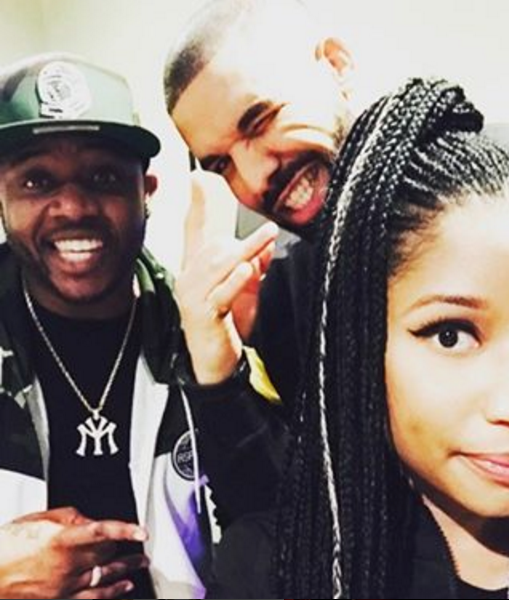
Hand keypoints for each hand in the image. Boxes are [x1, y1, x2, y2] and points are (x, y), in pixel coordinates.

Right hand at [0, 507, 148, 598]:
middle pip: (107, 553)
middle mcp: (66, 563)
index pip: (104, 531)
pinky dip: (111, 592)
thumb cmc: (9, 543)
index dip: (126, 531)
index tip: (141, 532)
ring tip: (141, 563)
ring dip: (126, 569)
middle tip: (137, 543)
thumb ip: (71, 517)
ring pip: (105, 576)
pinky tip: (123, 587)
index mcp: (62, 539)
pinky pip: (92, 597)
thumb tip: (91, 520)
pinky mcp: (59, 599)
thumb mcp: (40, 519)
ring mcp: (64, 584)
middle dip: (123, 546)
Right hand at [176, 172, 277, 383]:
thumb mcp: (242, 291)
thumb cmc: (225, 326)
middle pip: (214, 249)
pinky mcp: (202, 315)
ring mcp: (192, 298)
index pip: (193, 232)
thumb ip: (252, 267)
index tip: (198, 178)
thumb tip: (266, 246)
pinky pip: (220, 293)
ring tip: (265, 241)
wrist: (214, 364)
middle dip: (243, 242)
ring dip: (245, 253)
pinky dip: (236, 281)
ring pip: (218, 266)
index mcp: (195, 271)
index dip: (198, 206)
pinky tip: (248, 269)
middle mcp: (188, 280)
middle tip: (268, 233)